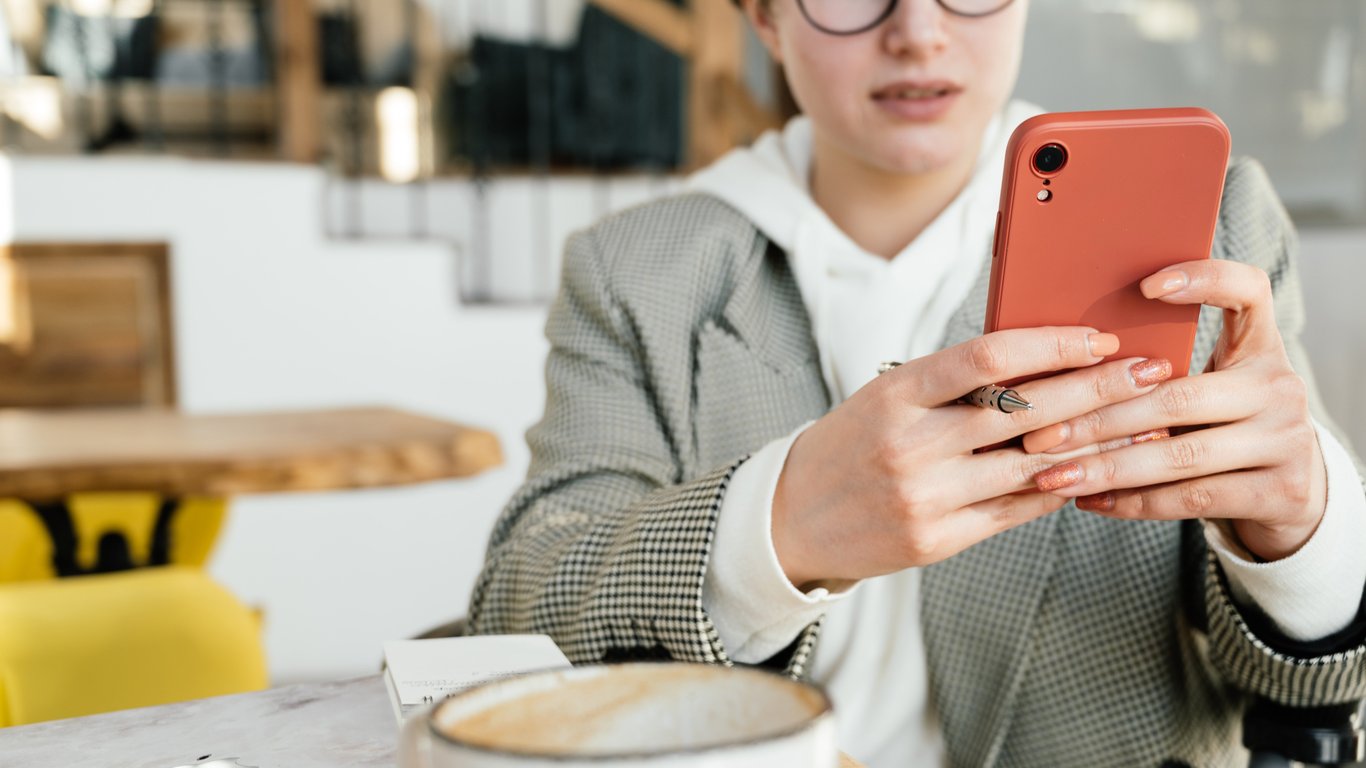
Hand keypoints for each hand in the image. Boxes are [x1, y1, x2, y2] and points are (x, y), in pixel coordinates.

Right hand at [770, 327, 1171, 587]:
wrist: (791, 518)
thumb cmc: (850, 443)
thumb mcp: (885, 395)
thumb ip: (952, 382)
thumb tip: (1041, 356)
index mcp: (896, 394)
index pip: (988, 357)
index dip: (1052, 345)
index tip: (1100, 338)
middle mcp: (911, 444)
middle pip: (1025, 410)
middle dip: (1100, 388)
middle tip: (1153, 371)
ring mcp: (925, 497)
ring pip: (1033, 466)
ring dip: (1099, 442)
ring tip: (1147, 424)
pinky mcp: (937, 541)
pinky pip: (1016, 511)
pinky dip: (1062, 488)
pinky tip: (1099, 469)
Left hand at [1020, 260, 1326, 561]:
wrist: (1293, 488)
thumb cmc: (1221, 423)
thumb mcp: (1209, 383)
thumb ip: (1160, 366)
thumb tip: (1064, 357)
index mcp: (1260, 345)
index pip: (1248, 291)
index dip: (1204, 280)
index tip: (1145, 286)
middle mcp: (1281, 387)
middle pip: (1180, 396)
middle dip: (1099, 418)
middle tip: (1039, 433)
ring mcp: (1286, 441)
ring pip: (1180, 454)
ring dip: (1106, 468)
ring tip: (1051, 475)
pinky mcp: (1281, 492)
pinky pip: (1192, 499)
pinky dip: (1134, 502)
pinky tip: (1089, 500)